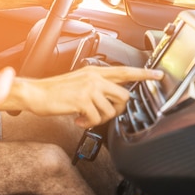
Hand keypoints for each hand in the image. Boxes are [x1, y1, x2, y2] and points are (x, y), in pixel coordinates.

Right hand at [23, 66, 162, 127]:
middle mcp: (94, 77)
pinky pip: (96, 118)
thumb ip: (96, 86)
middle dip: (118, 108)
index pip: (124, 71)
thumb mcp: (78, 82)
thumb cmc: (55, 91)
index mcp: (94, 71)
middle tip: (102, 112)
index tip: (158, 75)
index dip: (144, 74)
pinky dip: (87, 123)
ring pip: (111, 110)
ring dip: (98, 118)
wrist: (36, 93)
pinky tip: (78, 120)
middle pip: (124, 95)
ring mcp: (89, 88)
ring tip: (84, 116)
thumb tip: (110, 99)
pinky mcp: (83, 100)